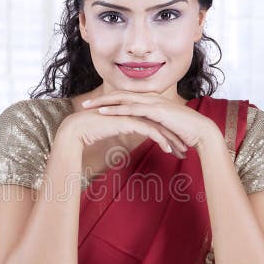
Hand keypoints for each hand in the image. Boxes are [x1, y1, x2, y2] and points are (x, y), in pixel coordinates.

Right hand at [57, 106, 188, 157]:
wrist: (79, 129)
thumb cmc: (93, 130)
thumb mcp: (114, 129)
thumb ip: (125, 128)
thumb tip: (131, 134)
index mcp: (133, 111)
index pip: (156, 122)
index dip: (168, 134)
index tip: (177, 146)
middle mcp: (136, 110)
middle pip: (162, 123)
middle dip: (175, 137)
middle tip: (184, 150)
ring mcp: (133, 114)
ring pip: (160, 127)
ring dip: (172, 140)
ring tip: (181, 152)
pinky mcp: (130, 121)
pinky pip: (150, 131)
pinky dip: (161, 140)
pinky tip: (167, 150)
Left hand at [82, 91, 218, 149]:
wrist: (201, 132)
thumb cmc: (185, 132)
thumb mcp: (164, 128)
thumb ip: (153, 126)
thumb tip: (143, 132)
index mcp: (151, 101)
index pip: (125, 99)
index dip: (108, 102)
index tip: (94, 107)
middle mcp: (150, 98)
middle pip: (120, 95)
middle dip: (100, 100)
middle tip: (83, 104)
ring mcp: (153, 102)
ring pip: (122, 100)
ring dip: (103, 103)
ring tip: (87, 107)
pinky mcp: (155, 110)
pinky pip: (132, 109)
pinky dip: (116, 109)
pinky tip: (103, 112)